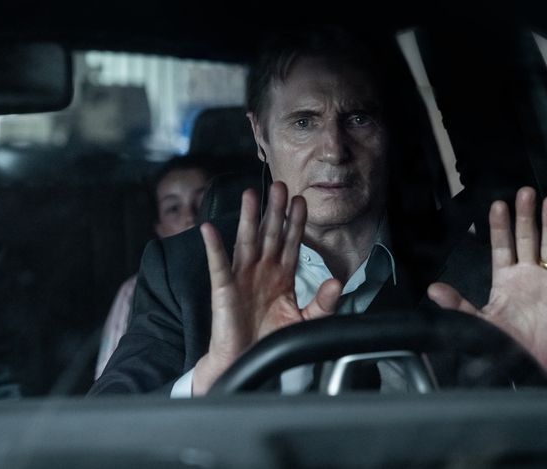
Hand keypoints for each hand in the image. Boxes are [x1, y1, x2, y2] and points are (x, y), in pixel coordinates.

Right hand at [193, 181, 342, 394]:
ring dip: (249, 217)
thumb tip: (336, 282)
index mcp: (281, 275)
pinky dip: (214, 247)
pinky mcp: (224, 289)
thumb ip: (322, 304)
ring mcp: (242, 277)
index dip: (295, 222)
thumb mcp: (304, 321)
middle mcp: (261, 270)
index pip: (290, 242)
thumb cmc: (270, 340)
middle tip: (280, 185)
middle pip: (269, 234)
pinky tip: (210, 230)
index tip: (301, 200)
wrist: (246, 362)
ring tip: (251, 194)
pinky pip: (219, 265)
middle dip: (275, 210)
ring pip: (246, 241)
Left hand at [428, 187, 546, 380]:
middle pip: (527, 239)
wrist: (531, 369)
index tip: (497, 204)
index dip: (499, 226)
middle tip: (526, 192)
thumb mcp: (478, 322)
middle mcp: (529, 275)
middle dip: (526, 216)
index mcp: (506, 279)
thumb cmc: (505, 345)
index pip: (501, 246)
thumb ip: (458, 305)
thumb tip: (432, 290)